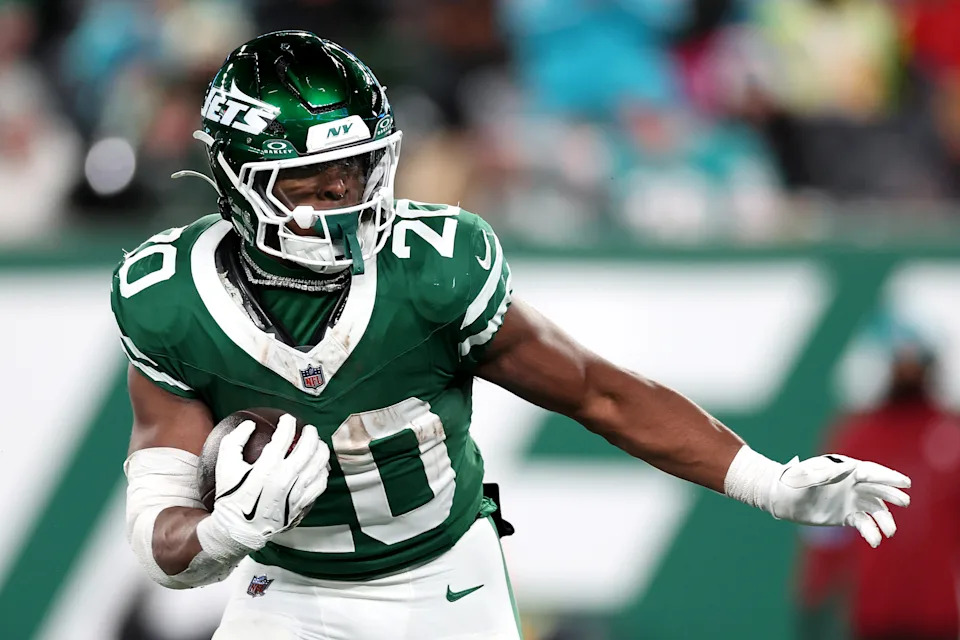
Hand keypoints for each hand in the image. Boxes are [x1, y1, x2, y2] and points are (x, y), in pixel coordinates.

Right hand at [207, 415, 329, 551]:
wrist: (238, 530)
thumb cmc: (231, 496)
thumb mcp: (225, 466)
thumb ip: (235, 440)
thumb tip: (249, 424)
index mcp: (267, 468)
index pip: (284, 437)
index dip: (288, 424)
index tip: (287, 419)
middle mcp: (286, 478)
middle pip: (308, 447)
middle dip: (310, 433)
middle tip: (308, 429)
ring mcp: (297, 491)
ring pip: (319, 463)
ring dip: (320, 448)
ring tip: (317, 443)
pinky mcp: (302, 503)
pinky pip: (321, 483)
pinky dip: (323, 470)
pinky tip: (319, 466)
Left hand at [770, 454, 910, 547]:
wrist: (783, 498)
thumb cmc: (794, 481)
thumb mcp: (806, 476)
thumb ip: (823, 474)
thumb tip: (844, 471)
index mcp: (845, 469)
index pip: (871, 471)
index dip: (888, 476)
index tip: (904, 482)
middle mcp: (852, 484)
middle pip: (878, 488)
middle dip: (892, 494)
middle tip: (905, 502)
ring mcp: (851, 500)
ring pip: (875, 509)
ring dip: (884, 519)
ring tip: (890, 531)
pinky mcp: (846, 516)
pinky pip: (863, 523)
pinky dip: (871, 531)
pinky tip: (874, 541)